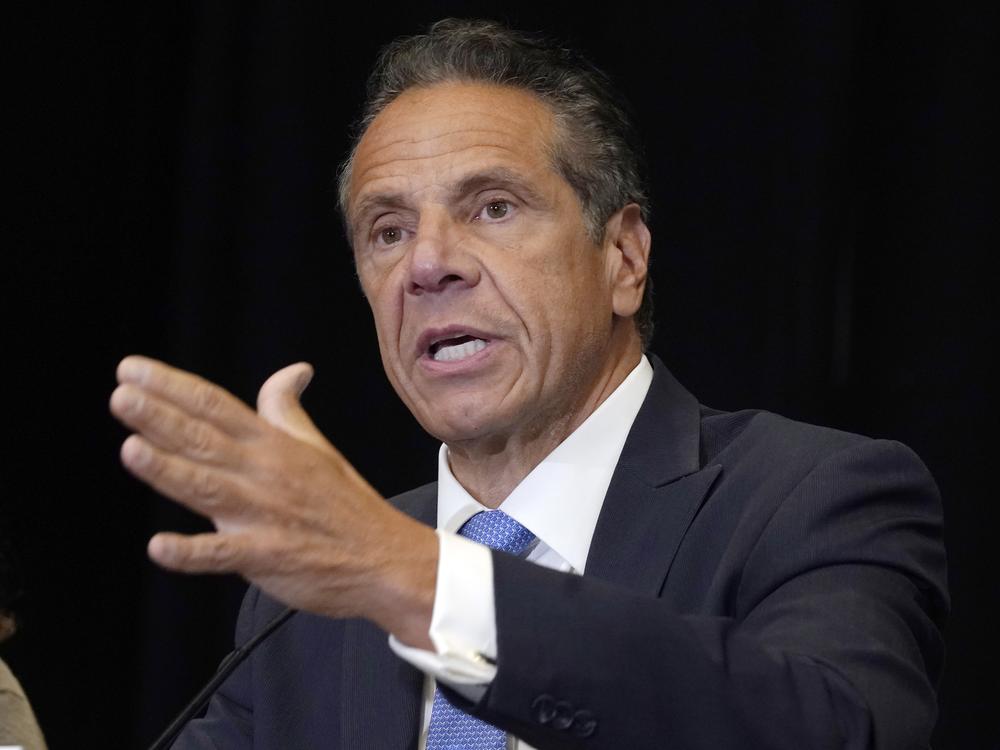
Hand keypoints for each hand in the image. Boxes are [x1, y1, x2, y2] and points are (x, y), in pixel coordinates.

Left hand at [110, 355, 435, 646]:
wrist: (385, 559)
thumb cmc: (347, 504)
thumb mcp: (317, 447)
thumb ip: (287, 410)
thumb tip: (293, 370)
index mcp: (274, 445)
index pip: (216, 406)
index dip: (173, 386)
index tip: (133, 370)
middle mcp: (265, 473)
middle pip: (205, 440)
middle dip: (160, 417)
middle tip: (121, 396)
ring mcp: (264, 515)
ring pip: (208, 488)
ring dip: (169, 470)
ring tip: (132, 449)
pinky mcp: (266, 557)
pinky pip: (224, 554)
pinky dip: (193, 553)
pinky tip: (161, 547)